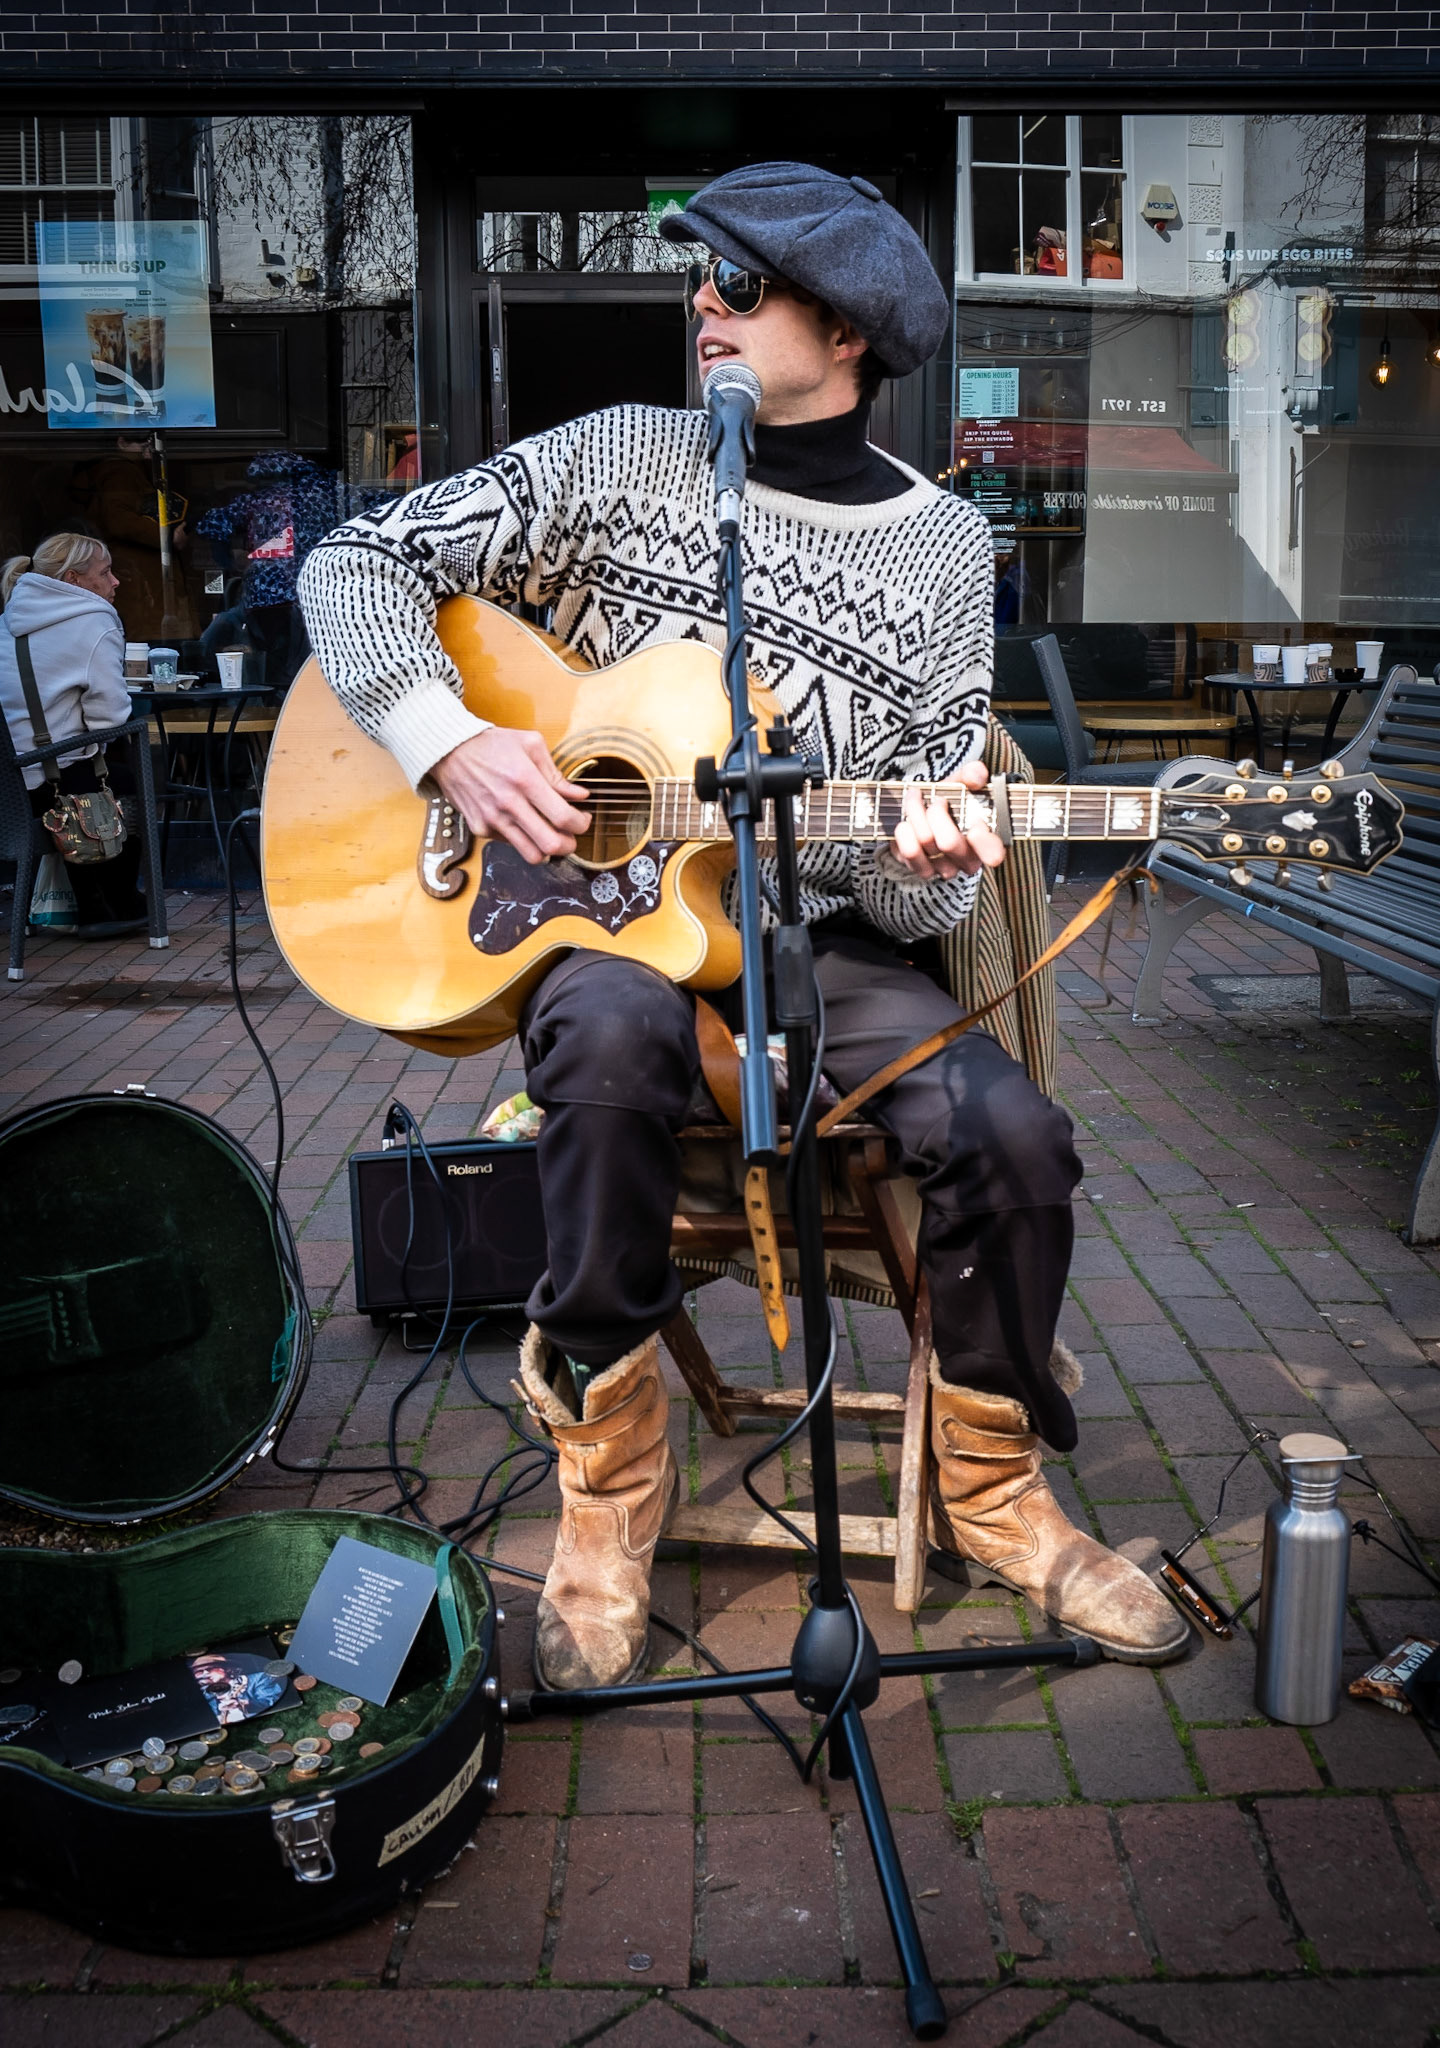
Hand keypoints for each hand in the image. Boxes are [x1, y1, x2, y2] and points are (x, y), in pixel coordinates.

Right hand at [433, 727, 590, 865]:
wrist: (450, 751)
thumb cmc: (491, 744)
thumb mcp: (530, 744)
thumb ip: (556, 773)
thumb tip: (579, 795)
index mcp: (525, 780)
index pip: (563, 817)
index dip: (581, 825)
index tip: (582, 820)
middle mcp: (509, 804)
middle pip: (551, 845)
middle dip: (569, 844)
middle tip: (571, 835)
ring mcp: (492, 820)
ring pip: (532, 855)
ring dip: (547, 849)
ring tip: (550, 835)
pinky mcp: (480, 828)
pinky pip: (510, 845)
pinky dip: (523, 839)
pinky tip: (523, 823)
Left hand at [889, 760, 1004, 880]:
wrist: (923, 815)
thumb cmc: (950, 802)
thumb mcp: (963, 785)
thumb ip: (973, 775)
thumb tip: (977, 774)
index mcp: (986, 842)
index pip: (993, 853)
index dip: (983, 839)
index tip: (975, 821)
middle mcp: (967, 860)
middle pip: (949, 842)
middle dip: (936, 813)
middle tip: (936, 800)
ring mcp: (944, 868)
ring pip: (926, 841)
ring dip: (916, 813)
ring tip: (915, 799)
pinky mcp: (922, 869)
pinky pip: (910, 851)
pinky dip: (904, 830)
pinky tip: (906, 821)